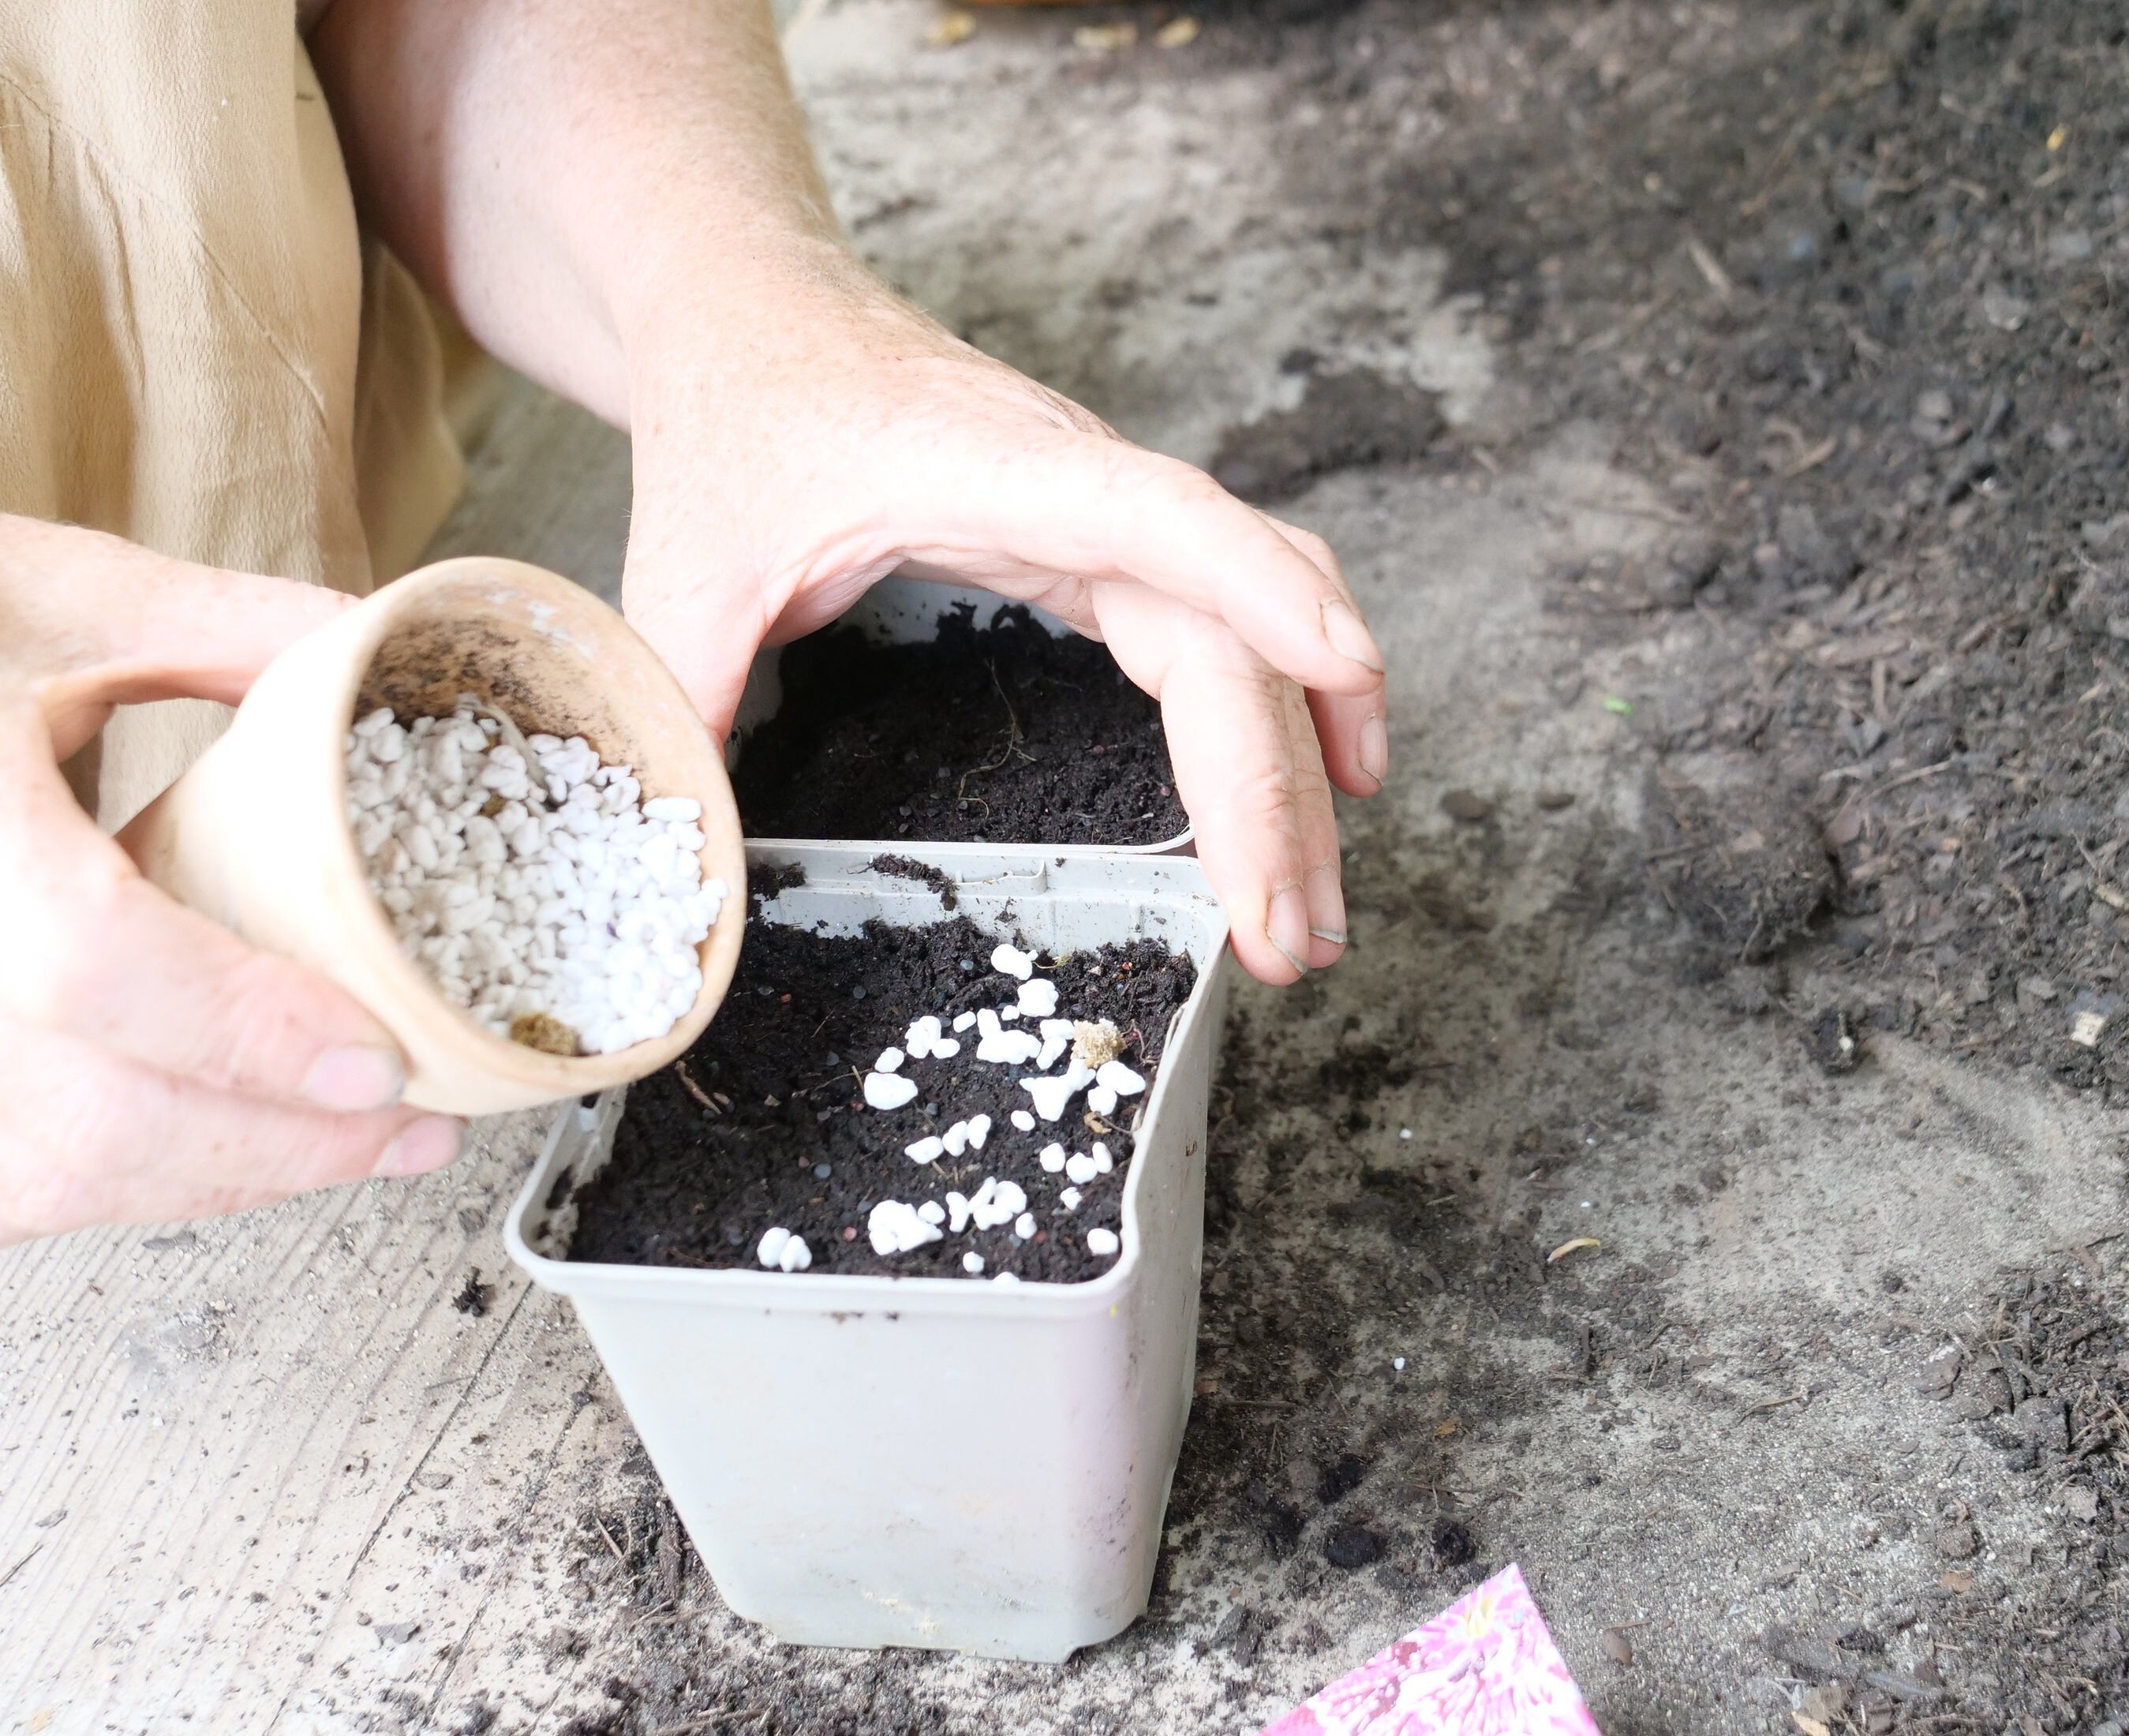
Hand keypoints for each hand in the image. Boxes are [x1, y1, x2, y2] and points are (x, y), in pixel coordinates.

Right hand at [0, 518, 461, 1246]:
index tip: (378, 1063)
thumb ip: (220, 626)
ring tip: (345, 1147)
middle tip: (407, 1128)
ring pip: (44, 1177)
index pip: (94, 964)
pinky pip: (8, 1182)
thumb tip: (371, 650)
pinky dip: (119, 1184)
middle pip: (88, 1118)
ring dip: (210, 1180)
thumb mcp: (40, 590)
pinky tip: (218, 1155)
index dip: (246, 1030)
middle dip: (275, 1146)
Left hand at [616, 253, 1387, 984]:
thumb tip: (677, 870)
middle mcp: (1084, 488)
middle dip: (1277, 788)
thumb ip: (686, 705)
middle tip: (1290, 940)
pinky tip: (1321, 785)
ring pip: (1257, 636)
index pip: (1164, 521)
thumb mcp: (684, 567)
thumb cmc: (737, 413)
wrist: (760, 313)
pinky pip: (1236, 623)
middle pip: (1232, 633)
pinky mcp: (1113, 547)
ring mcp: (1112, 518)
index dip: (1261, 590)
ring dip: (1302, 768)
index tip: (1346, 669)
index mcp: (997, 472)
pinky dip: (1293, 702)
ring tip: (1315, 909)